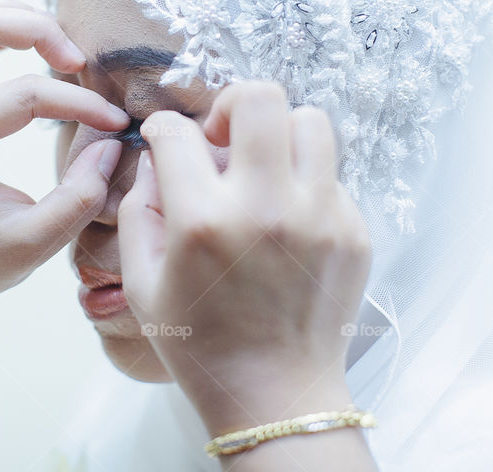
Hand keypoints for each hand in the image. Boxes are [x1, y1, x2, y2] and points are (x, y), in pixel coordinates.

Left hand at [0, 0, 129, 316]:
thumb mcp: (36, 244)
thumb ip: (80, 196)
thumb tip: (111, 142)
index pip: (25, 95)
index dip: (80, 102)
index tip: (116, 124)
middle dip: (37, 28)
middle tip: (78, 60)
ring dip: (10, 16)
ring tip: (55, 44)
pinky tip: (31, 48)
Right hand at [117, 80, 371, 432]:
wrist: (275, 395)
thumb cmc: (201, 345)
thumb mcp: (143, 283)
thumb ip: (138, 209)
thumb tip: (157, 161)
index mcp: (203, 221)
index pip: (177, 133)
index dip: (161, 129)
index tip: (163, 139)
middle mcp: (265, 208)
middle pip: (260, 98)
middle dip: (230, 105)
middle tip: (223, 140)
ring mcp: (319, 216)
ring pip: (310, 121)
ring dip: (278, 135)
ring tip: (262, 170)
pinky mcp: (353, 231)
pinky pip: (330, 174)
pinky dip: (303, 182)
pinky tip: (287, 220)